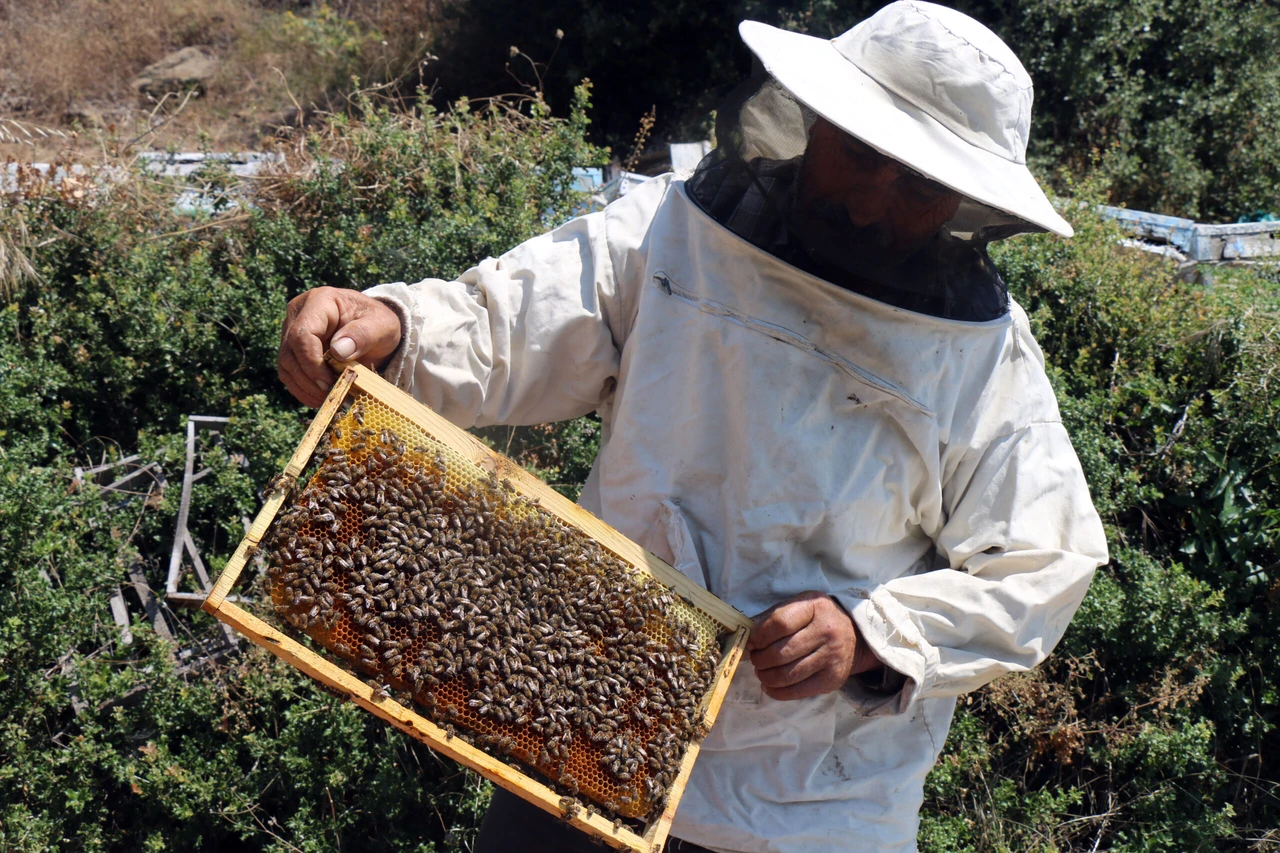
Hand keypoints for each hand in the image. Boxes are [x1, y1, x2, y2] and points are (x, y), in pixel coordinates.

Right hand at [278, 286, 402, 406]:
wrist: (374, 329)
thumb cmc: (378, 324)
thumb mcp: (383, 325)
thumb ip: (363, 334)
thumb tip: (338, 351)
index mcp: (320, 301)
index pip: (302, 333)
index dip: (312, 362)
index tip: (329, 383)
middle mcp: (298, 313)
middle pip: (290, 352)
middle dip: (310, 379)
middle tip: (333, 395)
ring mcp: (290, 332)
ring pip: (286, 365)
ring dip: (305, 388)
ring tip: (330, 399)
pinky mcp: (292, 350)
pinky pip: (289, 374)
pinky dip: (303, 390)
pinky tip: (322, 398)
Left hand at [747, 590, 880, 700]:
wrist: (854, 636)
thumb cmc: (817, 618)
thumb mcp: (799, 606)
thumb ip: (772, 617)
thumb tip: (745, 635)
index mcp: (815, 607)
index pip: (780, 623)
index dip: (759, 635)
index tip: (751, 642)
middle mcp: (826, 631)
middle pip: (781, 652)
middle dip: (760, 659)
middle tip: (755, 658)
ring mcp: (831, 657)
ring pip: (787, 674)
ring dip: (766, 676)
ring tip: (761, 671)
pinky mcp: (832, 679)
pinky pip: (798, 691)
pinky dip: (777, 691)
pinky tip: (769, 685)